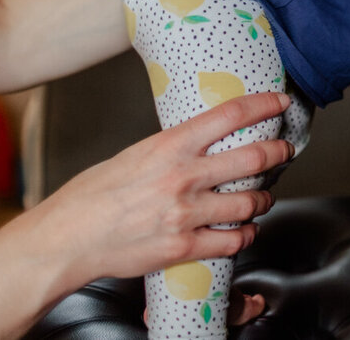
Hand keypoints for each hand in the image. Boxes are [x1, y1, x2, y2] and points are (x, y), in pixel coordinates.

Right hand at [0, 92, 294, 339]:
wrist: (65, 240)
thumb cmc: (91, 197)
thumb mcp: (134, 156)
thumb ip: (171, 150)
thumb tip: (199, 143)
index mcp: (170, 146)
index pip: (230, 115)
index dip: (264, 105)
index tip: (280, 102)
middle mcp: (183, 177)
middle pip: (253, 157)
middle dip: (277, 152)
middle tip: (284, 151)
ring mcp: (185, 214)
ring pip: (250, 202)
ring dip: (263, 199)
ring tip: (263, 197)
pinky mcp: (183, 247)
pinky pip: (232, 240)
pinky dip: (245, 235)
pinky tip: (245, 231)